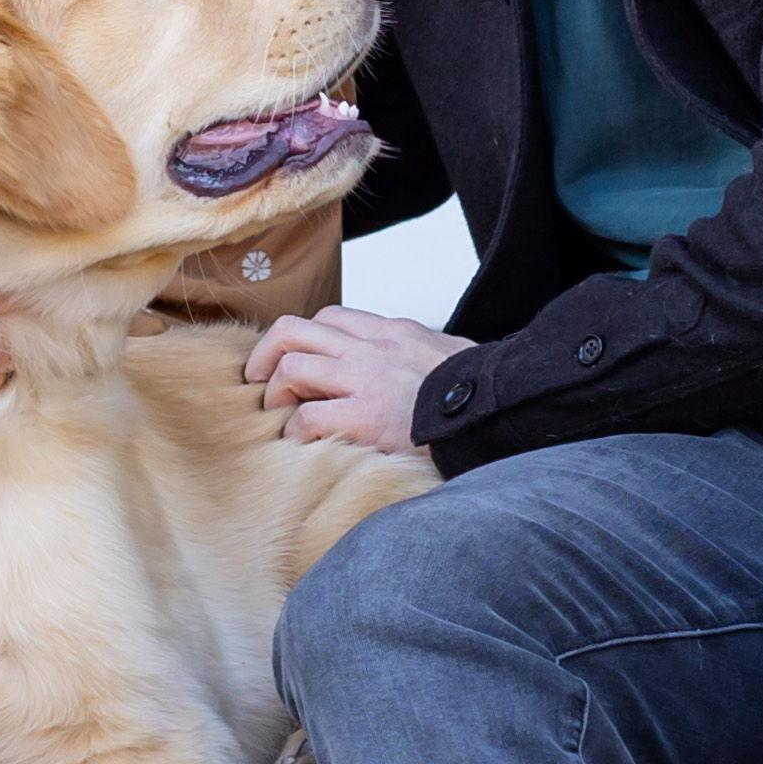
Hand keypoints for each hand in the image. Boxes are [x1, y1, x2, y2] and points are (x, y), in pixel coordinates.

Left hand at [245, 305, 456, 453]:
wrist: (500, 410)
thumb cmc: (477, 393)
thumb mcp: (445, 355)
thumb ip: (414, 354)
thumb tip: (405, 369)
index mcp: (392, 332)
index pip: (328, 318)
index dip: (301, 341)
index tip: (294, 364)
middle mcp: (372, 348)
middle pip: (293, 330)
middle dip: (267, 357)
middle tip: (262, 385)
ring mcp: (366, 379)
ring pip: (292, 367)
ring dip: (278, 395)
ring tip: (286, 419)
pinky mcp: (365, 417)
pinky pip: (307, 418)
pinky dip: (297, 433)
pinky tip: (307, 446)